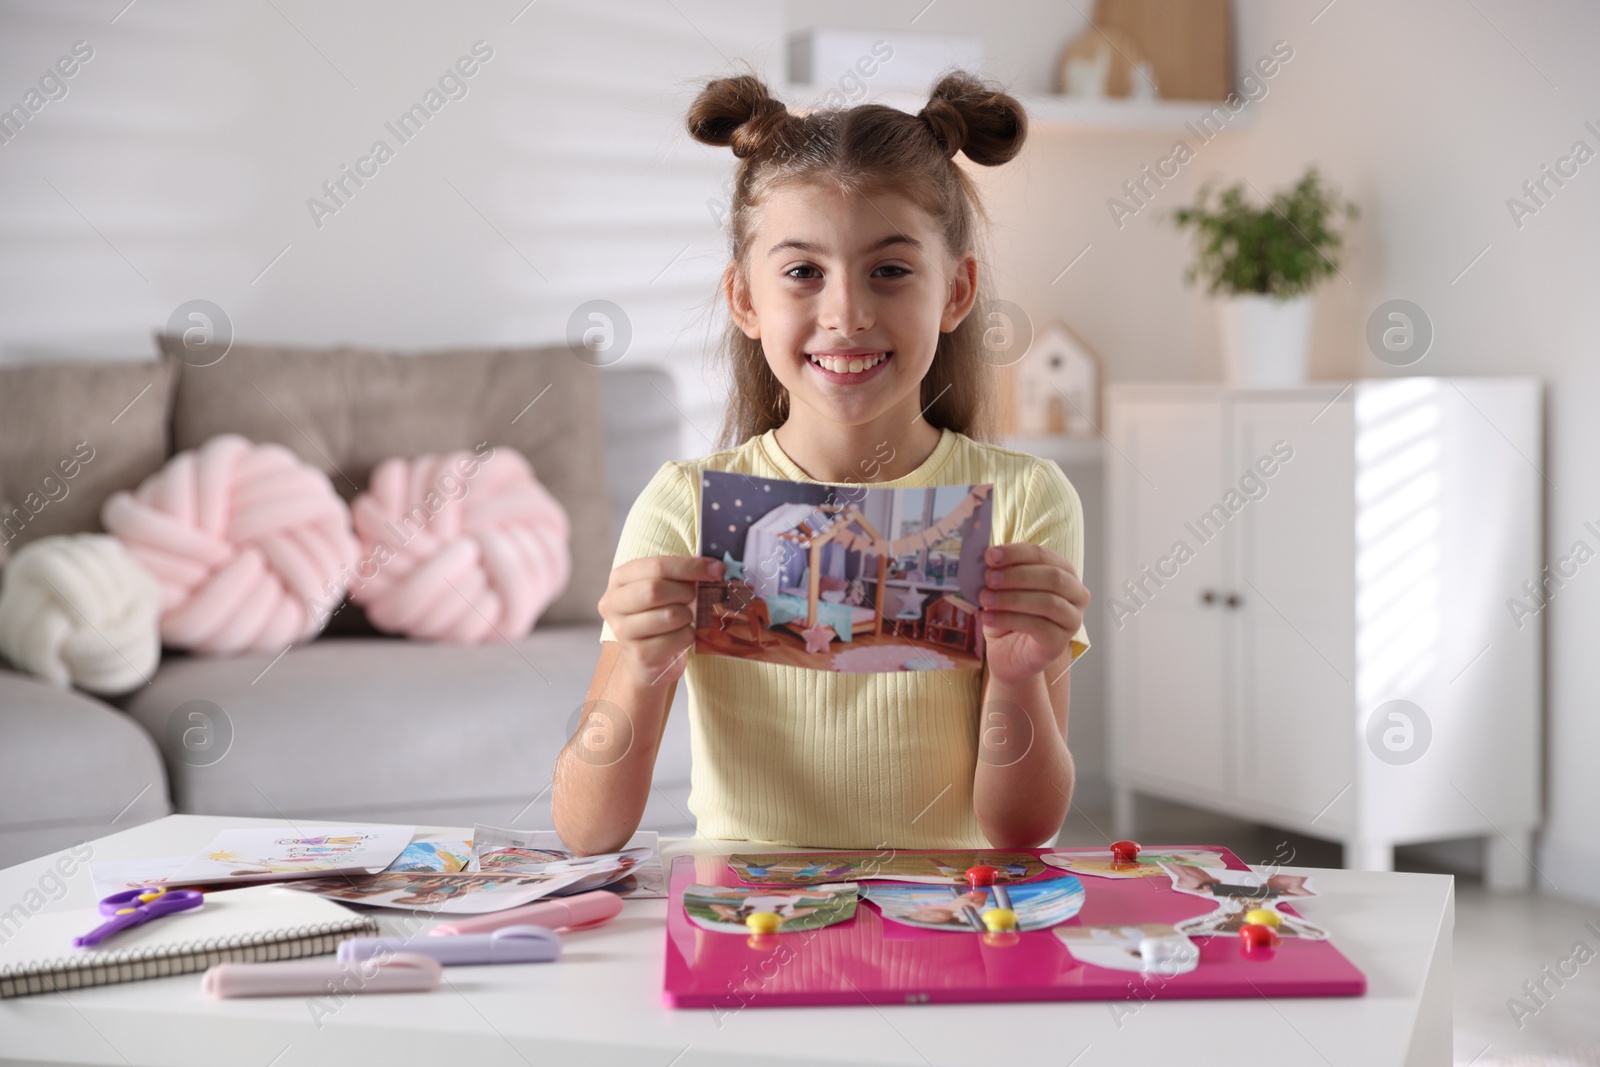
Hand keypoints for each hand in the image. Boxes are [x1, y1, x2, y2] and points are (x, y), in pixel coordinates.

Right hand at [598, 555, 720, 686]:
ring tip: (684, 619)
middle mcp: (613, 603)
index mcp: (620, 578)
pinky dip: (688, 635)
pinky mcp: (639, 655)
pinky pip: (677, 638)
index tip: (717, 569)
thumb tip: (715, 568)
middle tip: (695, 597)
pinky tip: (680, 637)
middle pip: (656, 589)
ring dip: (688, 616)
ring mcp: (622, 631)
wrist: (647, 660)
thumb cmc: (659, 616)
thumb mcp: (664, 589)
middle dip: (686, 592)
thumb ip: (682, 575)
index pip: (656, 566)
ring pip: (670, 615)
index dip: (690, 566)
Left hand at [977, 543, 1089, 683]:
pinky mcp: (1060, 642)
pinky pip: (1039, 626)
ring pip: (1048, 602)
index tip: (990, 555)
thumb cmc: (1008, 616)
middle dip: (1017, 575)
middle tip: (988, 578)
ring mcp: (1072, 620)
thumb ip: (999, 572)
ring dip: (1012, 598)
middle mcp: (1076, 594)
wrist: (1007, 654)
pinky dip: (1009, 619)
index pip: (1042, 555)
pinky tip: (988, 617)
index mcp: (1064, 572)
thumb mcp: (1001, 590)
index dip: (1016, 553)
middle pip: (1052, 577)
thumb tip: (986, 557)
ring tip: (985, 598)